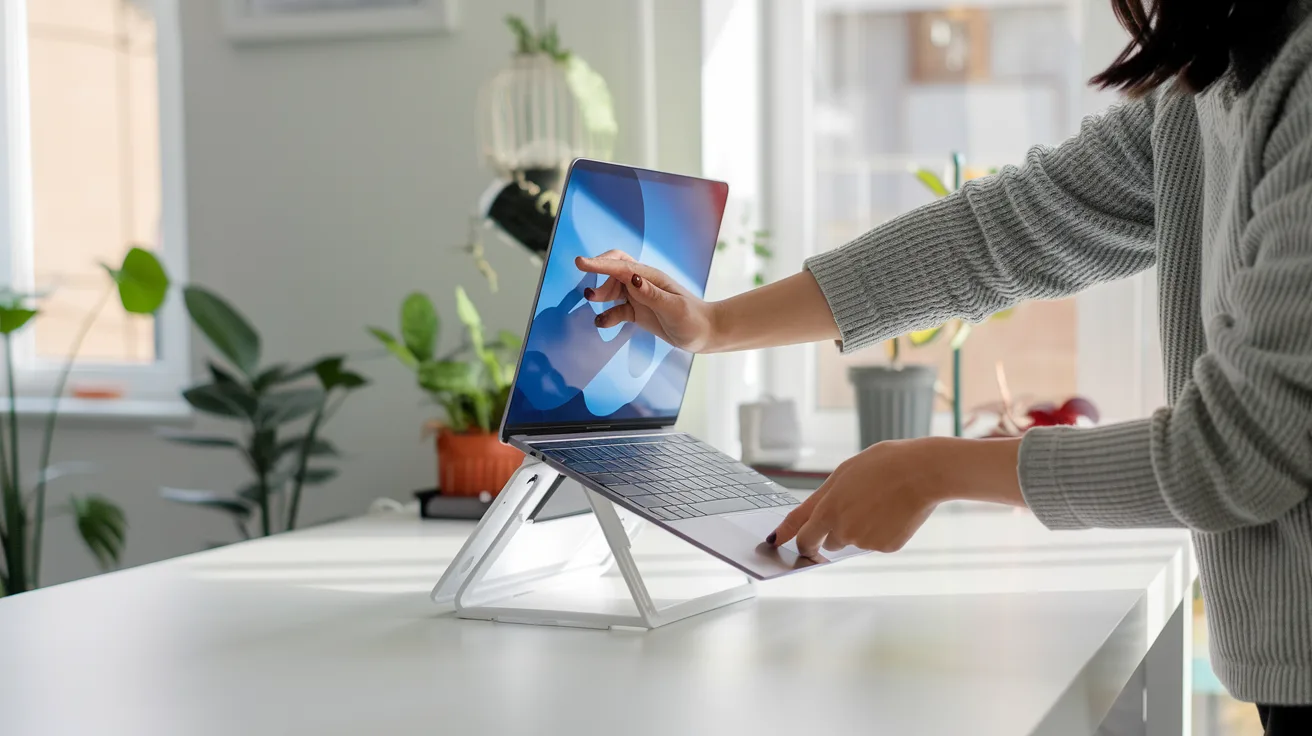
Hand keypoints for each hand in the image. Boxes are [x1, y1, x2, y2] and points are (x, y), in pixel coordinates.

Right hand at [575, 251, 718, 352]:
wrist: (705, 333)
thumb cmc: (693, 319)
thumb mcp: (674, 308)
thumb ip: (651, 294)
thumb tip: (631, 278)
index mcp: (650, 277)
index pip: (620, 266)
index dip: (599, 264)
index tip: (580, 262)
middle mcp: (642, 283)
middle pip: (613, 271)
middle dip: (599, 278)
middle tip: (592, 296)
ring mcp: (639, 297)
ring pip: (612, 288)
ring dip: (601, 295)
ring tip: (593, 305)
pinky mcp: (637, 311)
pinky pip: (616, 309)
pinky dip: (606, 314)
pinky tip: (601, 322)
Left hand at [769, 437, 1024, 558]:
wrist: (923, 472)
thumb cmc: (882, 465)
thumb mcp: (843, 474)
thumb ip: (822, 500)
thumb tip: (810, 521)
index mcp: (828, 510)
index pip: (802, 536)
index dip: (791, 540)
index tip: (779, 544)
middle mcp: (843, 530)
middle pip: (826, 541)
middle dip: (831, 531)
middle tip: (852, 508)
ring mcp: (864, 542)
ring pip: (852, 541)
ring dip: (858, 529)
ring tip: (878, 503)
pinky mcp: (886, 548)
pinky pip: (875, 543)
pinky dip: (881, 532)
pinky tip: (893, 512)